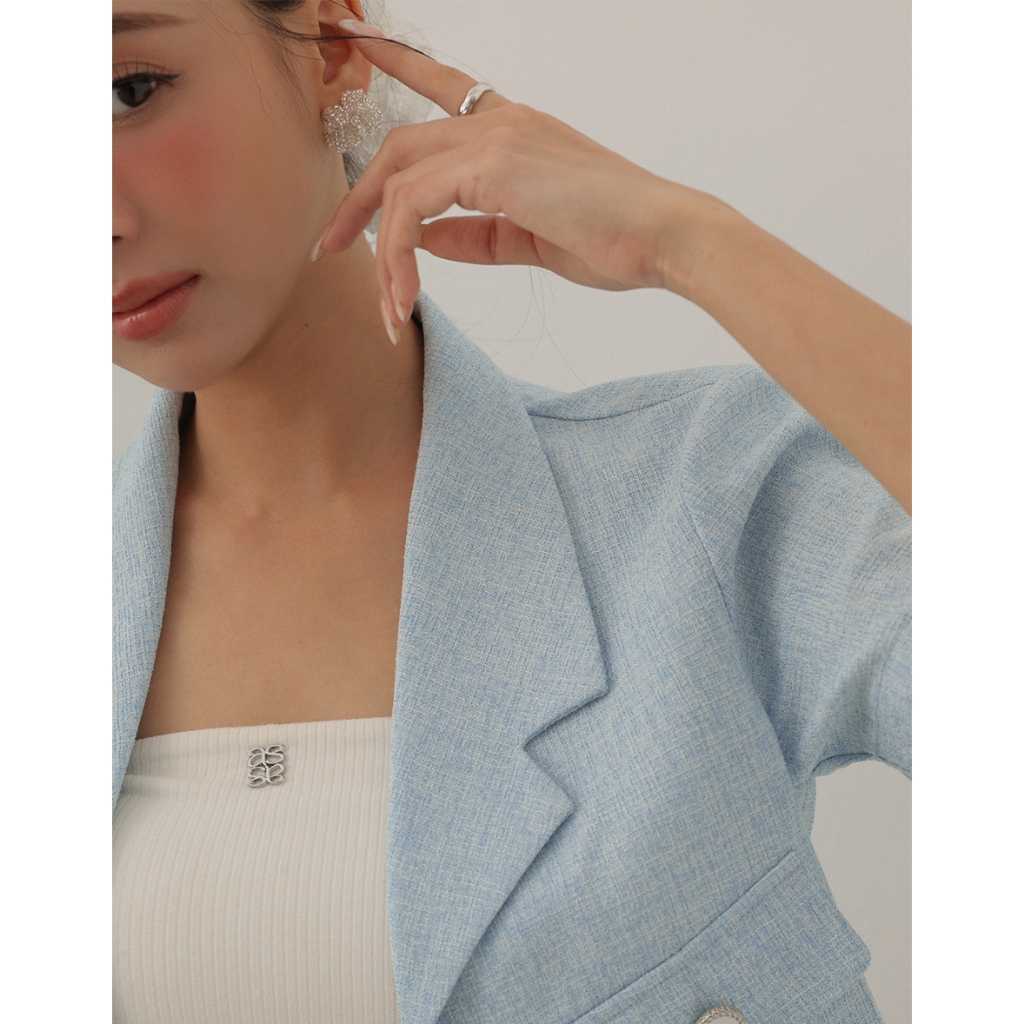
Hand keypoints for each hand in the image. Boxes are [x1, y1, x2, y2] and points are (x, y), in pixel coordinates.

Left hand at [315, 19, 724, 327]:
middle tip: (331, 247)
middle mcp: (498, 121)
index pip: (444, 84)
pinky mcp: (492, 165)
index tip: (359, 39)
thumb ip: (476, 235)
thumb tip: (428, 242)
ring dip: (378, 247)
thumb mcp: (529, 238)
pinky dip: (398, 252)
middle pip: (399, 146)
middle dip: (356, 200)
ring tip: (383, 304)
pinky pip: (413, 205)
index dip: (399, 61)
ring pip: (398, 181)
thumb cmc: (613, 238)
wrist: (663, 236)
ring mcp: (494, 137)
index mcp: (512, 129)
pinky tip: (405, 291)